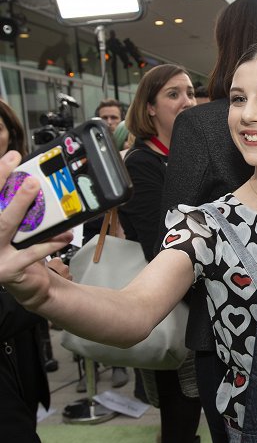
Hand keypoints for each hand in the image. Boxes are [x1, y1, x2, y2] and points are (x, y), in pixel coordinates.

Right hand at [0, 151, 72, 307]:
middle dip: (8, 188)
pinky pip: (30, 252)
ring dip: (20, 204)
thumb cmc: (20, 249)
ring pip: (5, 225)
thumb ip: (18, 204)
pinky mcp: (8, 269)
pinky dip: (49, 241)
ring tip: (35, 188)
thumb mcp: (19, 225)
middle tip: (26, 174)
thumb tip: (33, 179)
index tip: (12, 157)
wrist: (26, 284)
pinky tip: (64, 233)